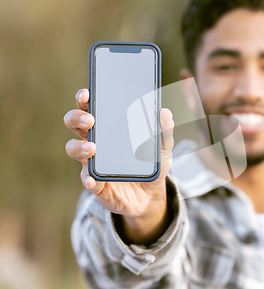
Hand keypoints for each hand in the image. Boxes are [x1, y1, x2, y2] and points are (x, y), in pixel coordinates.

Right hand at [64, 88, 174, 243]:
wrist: (150, 196)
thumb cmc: (151, 165)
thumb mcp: (163, 148)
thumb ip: (165, 131)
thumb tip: (165, 113)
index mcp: (110, 127)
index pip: (92, 107)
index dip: (85, 98)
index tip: (87, 93)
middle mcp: (96, 141)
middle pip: (75, 123)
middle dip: (77, 118)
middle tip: (90, 119)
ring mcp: (93, 162)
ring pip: (73, 149)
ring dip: (80, 147)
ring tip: (93, 148)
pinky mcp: (96, 184)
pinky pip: (86, 179)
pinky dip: (88, 179)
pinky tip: (92, 179)